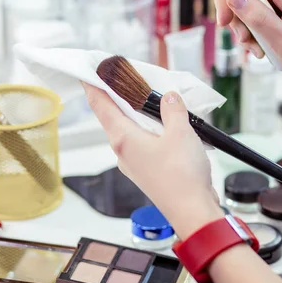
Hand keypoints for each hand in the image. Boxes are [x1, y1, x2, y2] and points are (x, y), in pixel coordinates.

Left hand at [82, 84, 222, 238]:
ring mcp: (135, 163)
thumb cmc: (181, 175)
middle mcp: (124, 151)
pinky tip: (168, 125)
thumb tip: (169, 97)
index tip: (89, 71)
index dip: (93, 85)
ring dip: (139, 114)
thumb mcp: (180, 132)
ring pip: (131, 130)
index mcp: (123, 138)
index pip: (100, 105)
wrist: (192, 211)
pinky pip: (144, 143)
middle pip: (115, 116)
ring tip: (152, 98)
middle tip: (126, 77)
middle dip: (119, 96)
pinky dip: (151, 129)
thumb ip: (172, 110)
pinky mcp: (148, 171)